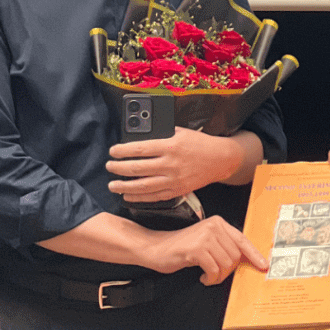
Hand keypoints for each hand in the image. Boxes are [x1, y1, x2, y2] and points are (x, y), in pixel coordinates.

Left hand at [107, 127, 242, 200]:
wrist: (220, 159)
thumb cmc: (200, 144)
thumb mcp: (181, 132)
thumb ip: (162, 134)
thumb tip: (140, 138)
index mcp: (170, 146)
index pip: (140, 149)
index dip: (122, 151)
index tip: (113, 151)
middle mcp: (170, 164)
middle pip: (137, 168)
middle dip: (118, 168)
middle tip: (109, 166)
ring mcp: (174, 179)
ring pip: (142, 186)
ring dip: (124, 186)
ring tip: (112, 184)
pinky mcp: (178, 191)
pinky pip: (154, 197)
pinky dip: (139, 198)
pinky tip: (128, 195)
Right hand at [141, 216, 267, 285]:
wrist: (156, 248)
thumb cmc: (182, 248)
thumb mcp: (206, 241)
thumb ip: (224, 245)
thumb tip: (245, 259)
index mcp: (219, 223)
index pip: (242, 240)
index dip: (254, 254)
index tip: (263, 265)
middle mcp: (214, 226)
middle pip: (235, 256)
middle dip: (228, 271)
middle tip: (215, 274)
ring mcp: (205, 236)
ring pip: (226, 264)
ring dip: (218, 276)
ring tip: (208, 275)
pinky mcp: (197, 249)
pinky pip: (214, 270)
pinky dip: (210, 278)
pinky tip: (202, 277)